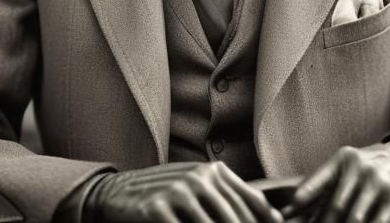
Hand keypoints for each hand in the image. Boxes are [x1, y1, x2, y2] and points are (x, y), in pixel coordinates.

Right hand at [86, 161, 284, 222]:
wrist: (115, 194)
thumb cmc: (165, 195)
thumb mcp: (198, 188)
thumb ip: (230, 198)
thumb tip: (274, 217)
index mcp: (214, 171)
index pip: (252, 204)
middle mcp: (199, 177)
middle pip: (236, 220)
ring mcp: (177, 192)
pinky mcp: (157, 209)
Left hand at [281, 140, 389, 222]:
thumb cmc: (370, 167)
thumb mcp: (347, 166)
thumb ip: (322, 186)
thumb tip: (291, 208)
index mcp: (344, 159)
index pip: (320, 178)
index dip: (304, 196)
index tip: (287, 211)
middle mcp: (362, 169)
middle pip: (336, 206)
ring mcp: (381, 185)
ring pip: (356, 219)